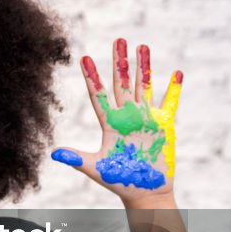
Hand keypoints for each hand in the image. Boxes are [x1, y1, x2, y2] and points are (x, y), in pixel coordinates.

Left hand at [51, 38, 180, 202]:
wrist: (145, 193)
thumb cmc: (119, 181)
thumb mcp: (95, 168)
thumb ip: (77, 158)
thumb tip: (54, 153)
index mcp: (110, 123)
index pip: (98, 95)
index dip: (92, 77)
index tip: (85, 58)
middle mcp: (127, 116)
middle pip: (122, 83)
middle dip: (120, 61)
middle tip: (118, 39)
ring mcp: (146, 118)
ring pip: (144, 86)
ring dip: (144, 67)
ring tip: (142, 46)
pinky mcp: (165, 125)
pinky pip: (170, 103)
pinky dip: (174, 89)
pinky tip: (176, 73)